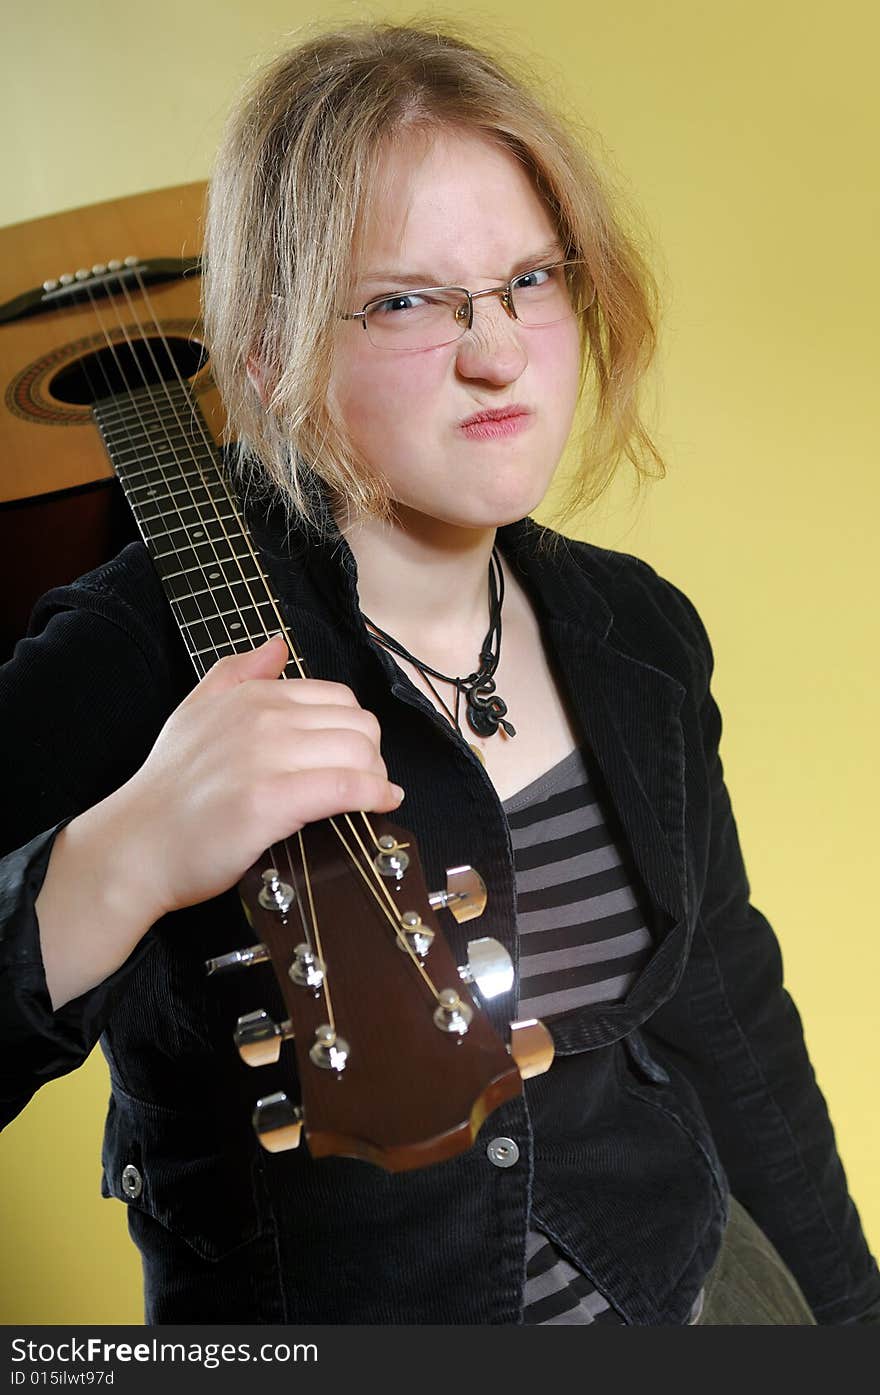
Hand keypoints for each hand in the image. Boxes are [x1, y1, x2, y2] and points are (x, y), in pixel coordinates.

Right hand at [116, 635, 403, 918]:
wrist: (136, 845)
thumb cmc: (167, 789)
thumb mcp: (193, 711)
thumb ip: (237, 673)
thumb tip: (277, 646)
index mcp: (251, 696)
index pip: (338, 698)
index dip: (355, 729)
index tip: (354, 756)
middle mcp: (262, 719)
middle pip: (358, 724)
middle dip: (372, 754)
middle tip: (364, 781)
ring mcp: (267, 757)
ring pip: (360, 753)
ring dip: (377, 777)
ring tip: (369, 796)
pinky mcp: (272, 800)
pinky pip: (347, 787)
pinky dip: (374, 796)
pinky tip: (379, 806)